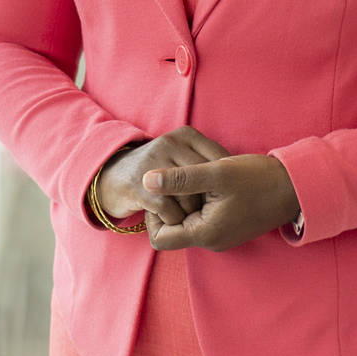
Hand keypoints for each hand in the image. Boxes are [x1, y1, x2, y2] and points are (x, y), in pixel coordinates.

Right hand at [94, 126, 229, 225]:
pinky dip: (175, 221)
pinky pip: (171, 210)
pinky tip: (173, 220)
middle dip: (209, 201)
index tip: (220, 198)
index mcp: (185, 134)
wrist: (115, 177)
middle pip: (206, 179)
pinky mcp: (140, 185)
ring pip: (190, 197)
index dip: (223, 183)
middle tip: (207, 212)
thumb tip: (241, 173)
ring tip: (189, 217)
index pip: (219, 159)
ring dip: (192, 214)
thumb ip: (207, 160)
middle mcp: (170, 143)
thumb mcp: (183, 156)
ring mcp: (154, 163)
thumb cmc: (160, 171)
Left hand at [142, 154, 301, 251]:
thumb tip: (146, 181)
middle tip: (178, 177)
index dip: (153, 214)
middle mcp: (211, 240)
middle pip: (172, 229)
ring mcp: (220, 235)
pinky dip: (199, 201)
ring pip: (187, 222)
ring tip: (195, 177)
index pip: (159, 238)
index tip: (163, 188)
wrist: (296, 187)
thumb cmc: (258, 179)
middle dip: (169, 204)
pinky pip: (202, 218)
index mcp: (205, 233)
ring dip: (185, 200)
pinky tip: (209, 181)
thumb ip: (180, 179)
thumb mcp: (216, 173)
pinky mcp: (228, 226)